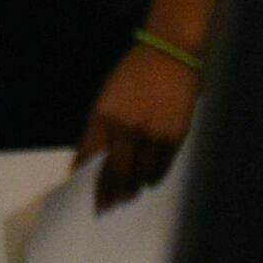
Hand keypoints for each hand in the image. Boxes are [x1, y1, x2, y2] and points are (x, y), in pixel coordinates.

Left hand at [77, 41, 195, 208]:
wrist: (169, 55)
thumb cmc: (133, 74)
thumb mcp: (107, 96)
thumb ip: (99, 128)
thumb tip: (92, 159)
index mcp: (104, 115)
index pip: (91, 157)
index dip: (88, 179)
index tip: (88, 195)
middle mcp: (126, 127)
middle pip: (115, 172)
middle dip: (109, 194)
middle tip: (106, 208)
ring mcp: (151, 134)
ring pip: (139, 174)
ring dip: (132, 189)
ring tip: (127, 197)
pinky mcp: (174, 136)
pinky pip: (161, 168)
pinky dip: (153, 178)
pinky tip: (148, 182)